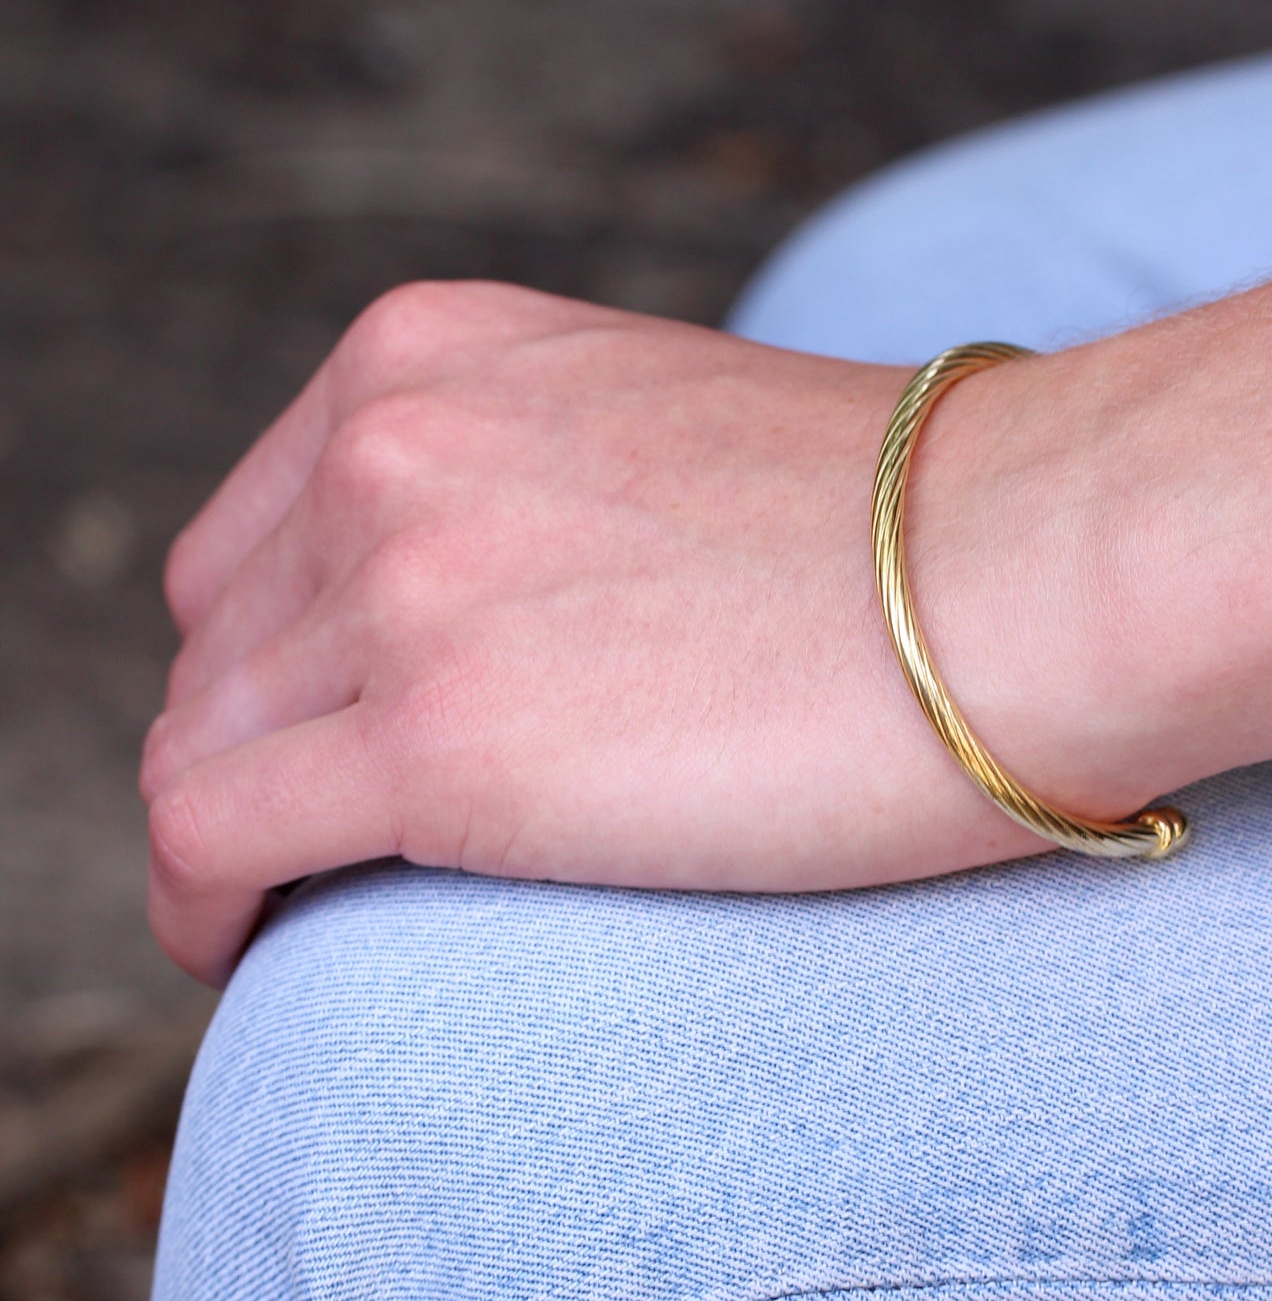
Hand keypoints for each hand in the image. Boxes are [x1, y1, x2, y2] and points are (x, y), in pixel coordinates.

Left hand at [140, 284, 1092, 983]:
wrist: (1042, 563)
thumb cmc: (897, 524)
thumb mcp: (648, 440)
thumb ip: (519, 497)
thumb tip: (467, 619)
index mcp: (431, 357)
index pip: (252, 543)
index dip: (267, 664)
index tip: (310, 742)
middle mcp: (391, 446)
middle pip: (221, 651)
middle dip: (256, 752)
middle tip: (320, 841)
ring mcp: (409, 586)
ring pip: (202, 745)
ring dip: (233, 831)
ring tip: (290, 904)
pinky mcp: (445, 741)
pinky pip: (212, 837)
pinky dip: (201, 902)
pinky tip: (240, 944)